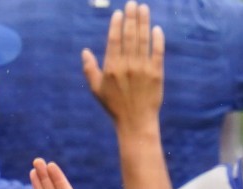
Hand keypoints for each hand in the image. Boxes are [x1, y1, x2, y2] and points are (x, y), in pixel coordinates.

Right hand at [82, 2, 164, 129]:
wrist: (136, 122)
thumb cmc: (114, 106)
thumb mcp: (96, 89)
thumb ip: (89, 69)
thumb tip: (84, 51)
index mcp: (111, 68)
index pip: (114, 40)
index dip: (117, 24)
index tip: (120, 12)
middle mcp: (127, 65)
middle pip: (130, 35)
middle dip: (132, 17)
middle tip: (133, 3)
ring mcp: (143, 69)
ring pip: (143, 40)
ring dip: (144, 22)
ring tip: (144, 8)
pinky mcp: (157, 73)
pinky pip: (158, 52)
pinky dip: (158, 39)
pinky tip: (156, 28)